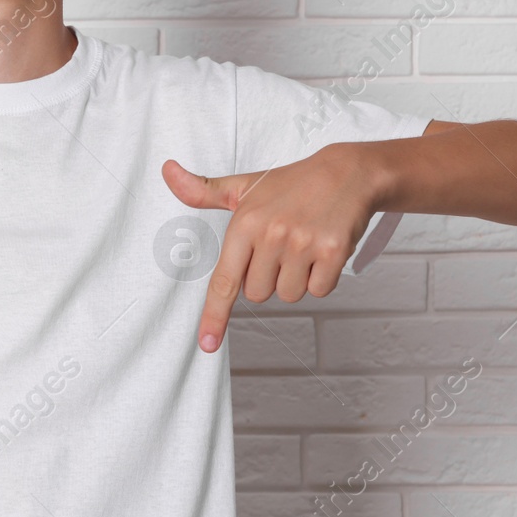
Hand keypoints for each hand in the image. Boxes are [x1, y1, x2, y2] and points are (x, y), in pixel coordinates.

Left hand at [163, 144, 383, 351]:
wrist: (349, 172)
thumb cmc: (292, 185)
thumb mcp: (244, 186)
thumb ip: (203, 191)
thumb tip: (168, 172)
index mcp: (245, 224)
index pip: (224, 281)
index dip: (214, 316)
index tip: (207, 344)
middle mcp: (272, 235)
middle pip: (258, 294)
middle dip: (269, 277)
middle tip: (282, 246)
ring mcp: (303, 244)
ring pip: (288, 295)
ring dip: (296, 279)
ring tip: (304, 246)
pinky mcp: (334, 252)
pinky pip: (319, 290)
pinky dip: (322, 278)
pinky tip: (323, 250)